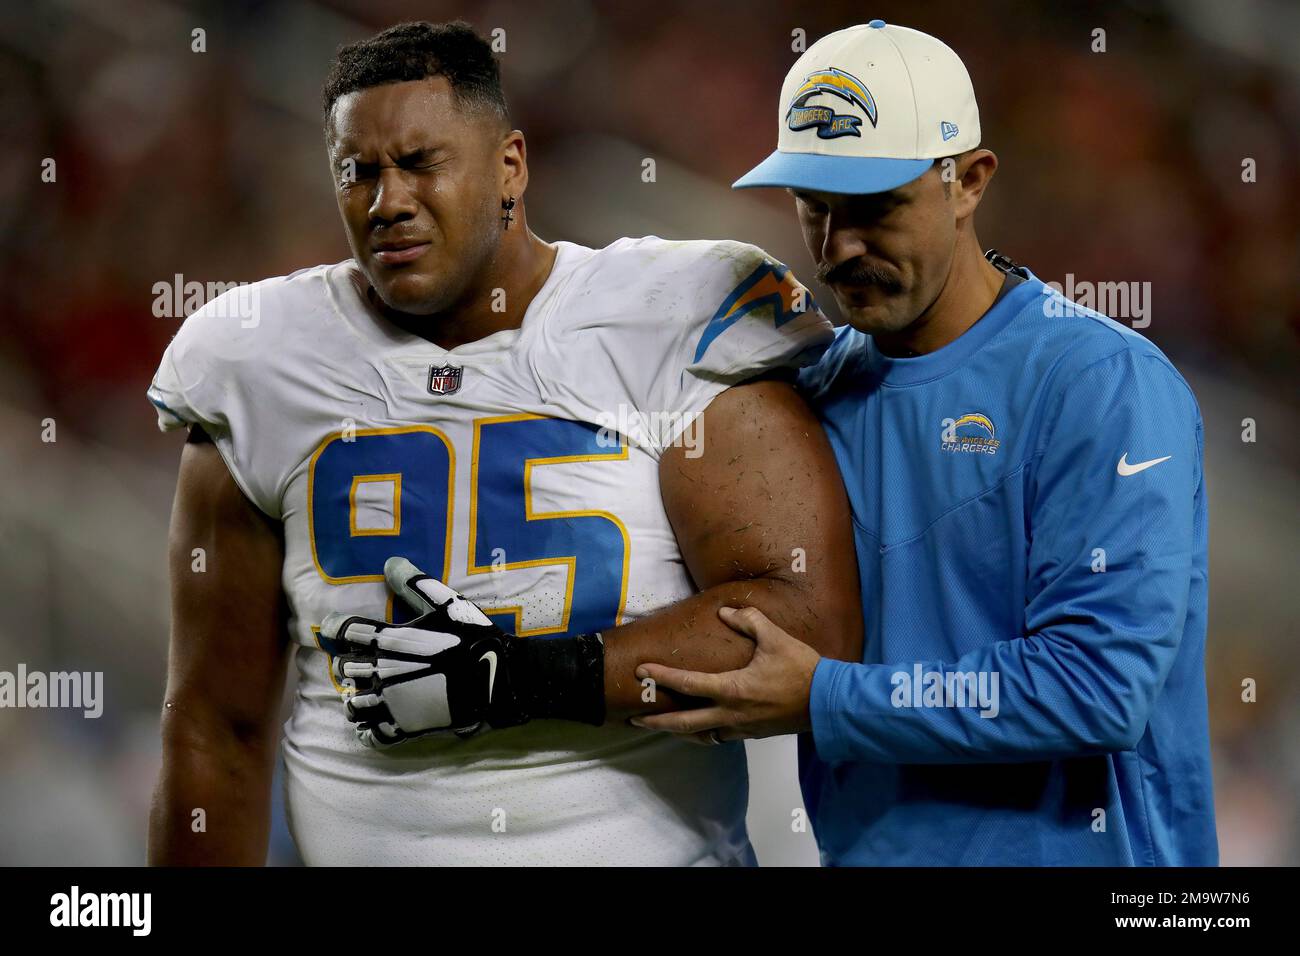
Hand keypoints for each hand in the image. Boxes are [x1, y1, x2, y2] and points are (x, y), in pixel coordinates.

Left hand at [320, 557, 523, 747]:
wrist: (497, 678)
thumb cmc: (472, 637)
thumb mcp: (447, 602)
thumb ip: (414, 583)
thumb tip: (389, 562)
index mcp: (390, 641)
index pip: (345, 632)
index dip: (333, 628)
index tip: (332, 627)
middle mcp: (384, 673)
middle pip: (344, 669)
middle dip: (348, 663)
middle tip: (358, 660)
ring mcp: (392, 703)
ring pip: (352, 703)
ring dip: (354, 696)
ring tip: (364, 691)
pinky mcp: (404, 726)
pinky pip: (371, 734)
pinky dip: (366, 729)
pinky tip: (371, 722)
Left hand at [630, 606, 820, 743]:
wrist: (829, 703)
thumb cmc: (802, 670)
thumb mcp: (775, 638)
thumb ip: (748, 620)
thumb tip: (725, 611)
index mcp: (732, 689)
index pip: (687, 684)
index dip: (661, 676)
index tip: (640, 670)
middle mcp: (731, 714)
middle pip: (683, 724)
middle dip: (656, 722)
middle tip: (634, 718)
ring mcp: (741, 728)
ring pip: (701, 735)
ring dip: (679, 731)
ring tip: (662, 725)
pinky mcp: (752, 734)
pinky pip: (720, 737)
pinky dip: (703, 734)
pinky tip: (700, 728)